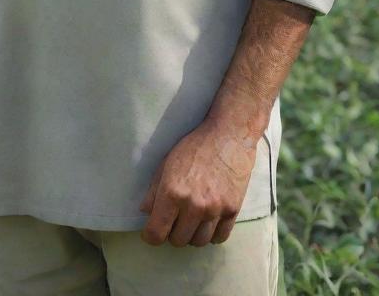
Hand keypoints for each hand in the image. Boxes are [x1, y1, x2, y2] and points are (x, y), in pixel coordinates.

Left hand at [138, 118, 257, 247]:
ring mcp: (215, 210)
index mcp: (172, 193)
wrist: (228, 136)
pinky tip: (208, 221)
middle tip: (174, 219)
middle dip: (172, 232)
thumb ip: (154, 191)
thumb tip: (146, 213)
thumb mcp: (166, 163)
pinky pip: (219, 238)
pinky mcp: (233, 211)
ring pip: (198, 242)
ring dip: (192, 234)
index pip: (156, 233)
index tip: (151, 231)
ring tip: (191, 220)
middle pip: (177, 241)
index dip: (150, 236)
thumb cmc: (194, 146)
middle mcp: (193, 206)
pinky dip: (212, 234)